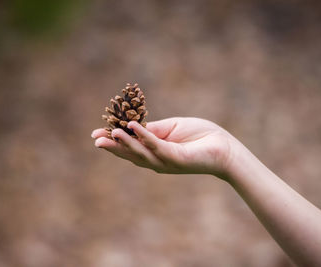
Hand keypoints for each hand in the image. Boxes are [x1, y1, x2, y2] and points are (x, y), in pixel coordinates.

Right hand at [91, 117, 239, 176]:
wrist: (224, 147)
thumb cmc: (200, 136)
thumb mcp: (171, 128)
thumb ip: (152, 130)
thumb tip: (131, 126)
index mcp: (154, 152)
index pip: (130, 147)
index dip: (113, 141)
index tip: (96, 135)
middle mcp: (157, 160)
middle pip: (130, 153)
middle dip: (112, 147)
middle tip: (95, 140)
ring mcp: (166, 161)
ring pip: (140, 152)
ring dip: (124, 142)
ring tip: (110, 132)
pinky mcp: (176, 158)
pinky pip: (157, 146)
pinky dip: (143, 137)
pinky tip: (132, 127)